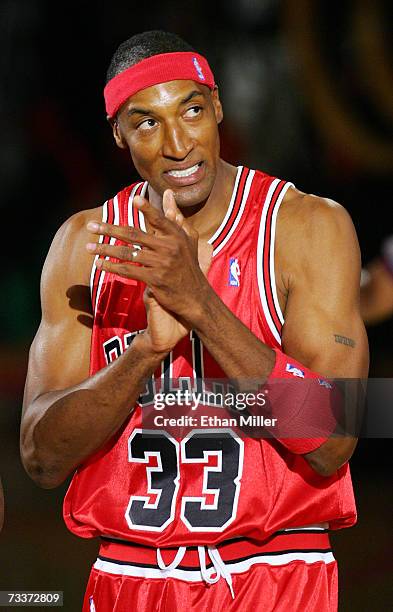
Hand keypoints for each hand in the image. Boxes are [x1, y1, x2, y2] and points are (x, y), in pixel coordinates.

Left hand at [86, 190, 212, 351]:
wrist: (195, 297)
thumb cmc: (189, 264)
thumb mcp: (188, 239)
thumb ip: (176, 217)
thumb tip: (169, 193)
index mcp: (176, 236)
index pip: (159, 219)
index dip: (147, 209)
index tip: (133, 200)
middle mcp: (170, 248)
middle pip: (134, 235)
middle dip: (109, 230)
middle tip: (91, 226)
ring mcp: (162, 264)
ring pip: (127, 253)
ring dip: (105, 250)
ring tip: (89, 247)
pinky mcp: (155, 279)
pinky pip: (129, 271)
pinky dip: (112, 267)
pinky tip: (100, 264)